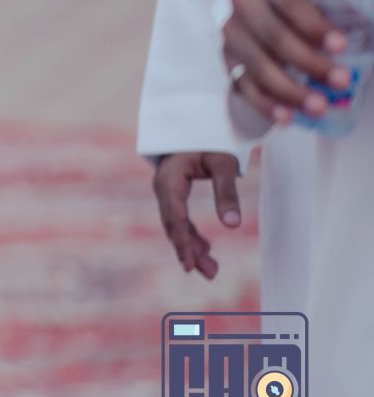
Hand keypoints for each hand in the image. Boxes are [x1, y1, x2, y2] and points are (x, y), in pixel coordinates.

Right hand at [150, 151, 243, 277]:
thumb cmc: (210, 139)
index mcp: (169, 179)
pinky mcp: (175, 193)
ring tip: (212, 270)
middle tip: (209, 273)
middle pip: (172, 224)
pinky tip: (206, 250)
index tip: (189, 264)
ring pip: (176, 224)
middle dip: (188, 250)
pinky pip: (180, 219)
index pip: (174, 216)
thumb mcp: (223, 163)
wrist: (196, 122)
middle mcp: (163, 187)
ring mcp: (167, 191)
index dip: (181, 242)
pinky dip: (192, 235)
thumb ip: (227, 192)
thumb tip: (233, 226)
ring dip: (191, 246)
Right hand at [223, 0, 350, 127]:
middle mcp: (244, 3)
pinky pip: (243, 85)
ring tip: (319, 107)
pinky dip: (265, 104)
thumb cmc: (310, 0)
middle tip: (341, 81)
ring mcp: (232, 33)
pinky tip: (287, 118)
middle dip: (308, 62)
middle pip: (273, 36)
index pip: (290, 1)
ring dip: (288, 89)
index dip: (314, 25)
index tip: (342, 47)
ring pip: (256, 64)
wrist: (271, 9)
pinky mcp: (228, 59)